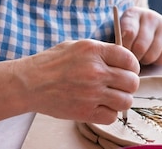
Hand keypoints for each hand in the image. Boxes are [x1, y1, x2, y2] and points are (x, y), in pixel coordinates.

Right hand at [11, 39, 139, 124]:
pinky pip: (112, 116)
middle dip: (129, 84)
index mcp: (94, 51)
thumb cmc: (51, 63)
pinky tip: (100, 106)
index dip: (132, 66)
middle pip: (132, 82)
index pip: (129, 59)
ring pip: (126, 101)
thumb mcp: (77, 46)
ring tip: (111, 97)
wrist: (29, 83)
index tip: (127, 70)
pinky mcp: (85, 112)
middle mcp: (96, 71)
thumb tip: (122, 59)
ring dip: (121, 100)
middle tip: (120, 85)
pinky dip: (109, 113)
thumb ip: (101, 51)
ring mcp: (92, 93)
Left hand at [119, 6, 161, 65]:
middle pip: (140, 47)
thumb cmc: (130, 37)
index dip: (124, 49)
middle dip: (134, 57)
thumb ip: (119, 42)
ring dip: (145, 60)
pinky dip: (158, 61)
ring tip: (143, 55)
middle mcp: (151, 16)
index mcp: (133, 13)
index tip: (122, 53)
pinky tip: (155, 54)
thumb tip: (122, 55)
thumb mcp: (119, 35)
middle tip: (133, 57)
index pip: (128, 34)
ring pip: (152, 55)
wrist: (148, 32)